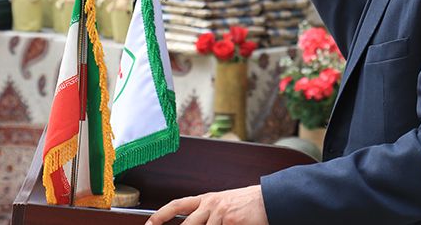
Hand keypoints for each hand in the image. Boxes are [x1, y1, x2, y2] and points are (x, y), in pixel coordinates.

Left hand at [145, 185, 267, 224]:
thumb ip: (210, 215)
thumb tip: (196, 222)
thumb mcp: (226, 205)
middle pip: (187, 224)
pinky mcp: (229, 220)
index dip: (161, 215)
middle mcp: (211, 204)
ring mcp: (220, 212)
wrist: (271, 200)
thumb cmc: (251, 204)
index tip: (150, 224)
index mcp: (208, 199)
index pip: (178, 204)